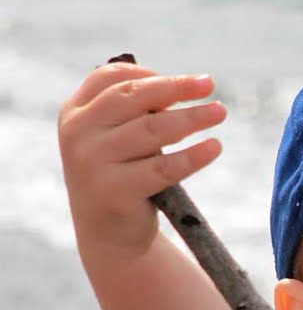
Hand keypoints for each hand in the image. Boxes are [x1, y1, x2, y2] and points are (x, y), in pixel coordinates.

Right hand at [58, 61, 226, 258]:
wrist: (107, 235)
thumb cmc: (122, 175)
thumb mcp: (118, 138)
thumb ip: (138, 112)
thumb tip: (184, 87)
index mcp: (75, 113)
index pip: (110, 78)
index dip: (149, 74)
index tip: (184, 82)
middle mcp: (78, 133)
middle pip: (133, 98)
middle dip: (175, 88)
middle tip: (209, 84)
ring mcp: (93, 162)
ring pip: (152, 130)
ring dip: (191, 118)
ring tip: (219, 112)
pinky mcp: (114, 191)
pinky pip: (163, 168)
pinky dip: (193, 156)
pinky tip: (214, 147)